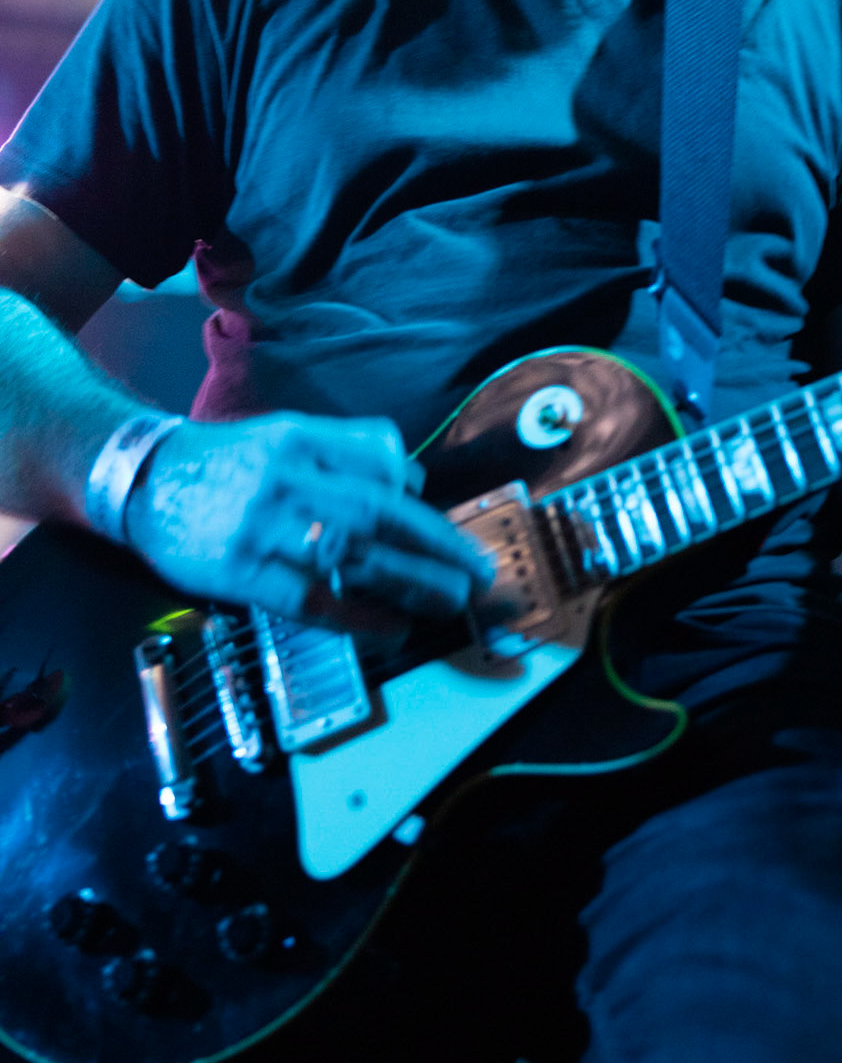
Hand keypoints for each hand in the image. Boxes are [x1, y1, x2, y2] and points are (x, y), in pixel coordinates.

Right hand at [122, 412, 495, 635]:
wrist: (143, 478)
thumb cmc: (228, 460)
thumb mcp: (287, 434)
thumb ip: (349, 452)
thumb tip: (412, 485)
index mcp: (303, 441)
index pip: (378, 464)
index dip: (421, 499)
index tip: (451, 527)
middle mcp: (289, 480)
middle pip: (376, 513)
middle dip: (435, 545)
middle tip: (477, 572)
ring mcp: (264, 528)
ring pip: (349, 556)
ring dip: (407, 582)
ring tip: (449, 601)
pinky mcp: (241, 571)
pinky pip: (308, 599)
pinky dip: (353, 616)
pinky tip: (388, 628)